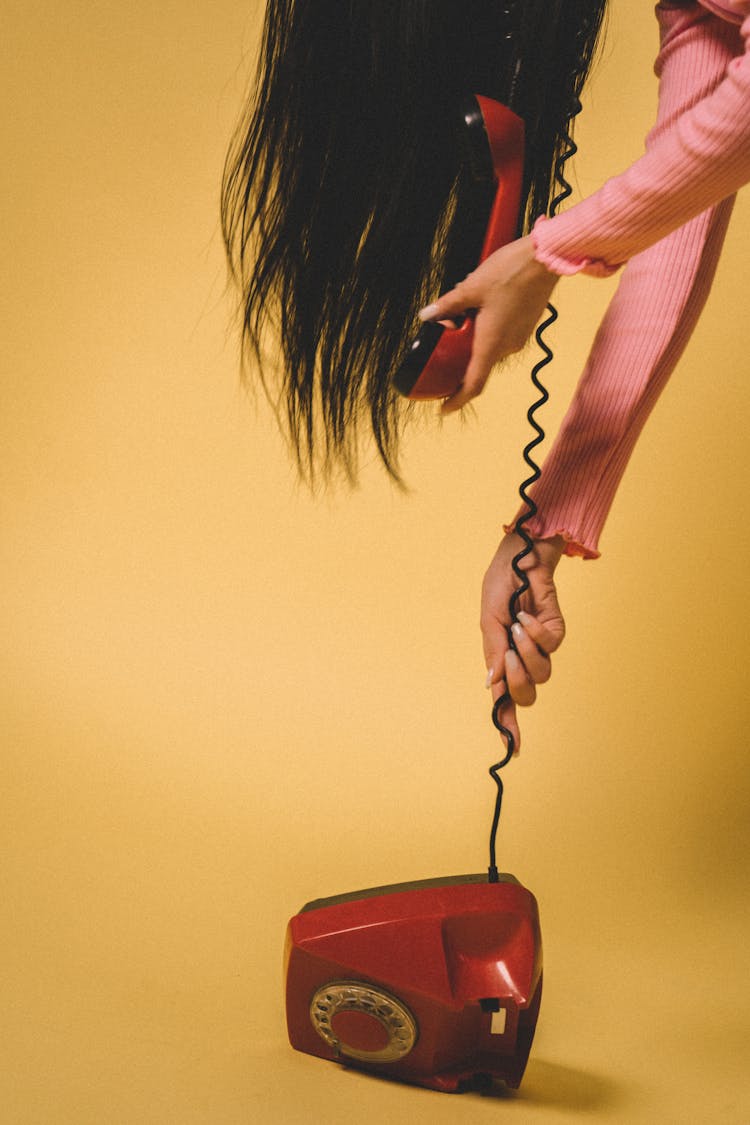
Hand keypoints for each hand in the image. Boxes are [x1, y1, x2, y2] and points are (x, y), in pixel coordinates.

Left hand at [418, 235, 558, 413]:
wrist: (546, 259)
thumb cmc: (511, 271)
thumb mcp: (471, 287)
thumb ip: (447, 305)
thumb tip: (427, 315)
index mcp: (491, 343)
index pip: (473, 384)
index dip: (457, 400)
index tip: (444, 408)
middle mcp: (506, 347)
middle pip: (477, 363)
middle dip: (458, 353)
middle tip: (447, 331)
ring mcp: (518, 338)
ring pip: (488, 347)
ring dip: (472, 337)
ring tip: (464, 309)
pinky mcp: (524, 327)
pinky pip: (499, 337)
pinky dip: (486, 330)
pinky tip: (481, 305)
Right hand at [482, 532, 565, 751]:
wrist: (519, 558)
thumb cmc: (500, 586)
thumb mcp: (488, 620)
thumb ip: (492, 652)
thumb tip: (491, 685)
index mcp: (502, 659)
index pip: (506, 700)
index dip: (509, 725)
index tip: (513, 748)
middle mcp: (523, 658)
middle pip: (527, 695)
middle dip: (517, 681)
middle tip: (507, 656)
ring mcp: (541, 646)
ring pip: (542, 673)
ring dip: (526, 652)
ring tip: (516, 627)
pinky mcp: (557, 630)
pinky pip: (551, 645)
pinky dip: (536, 631)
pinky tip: (527, 614)